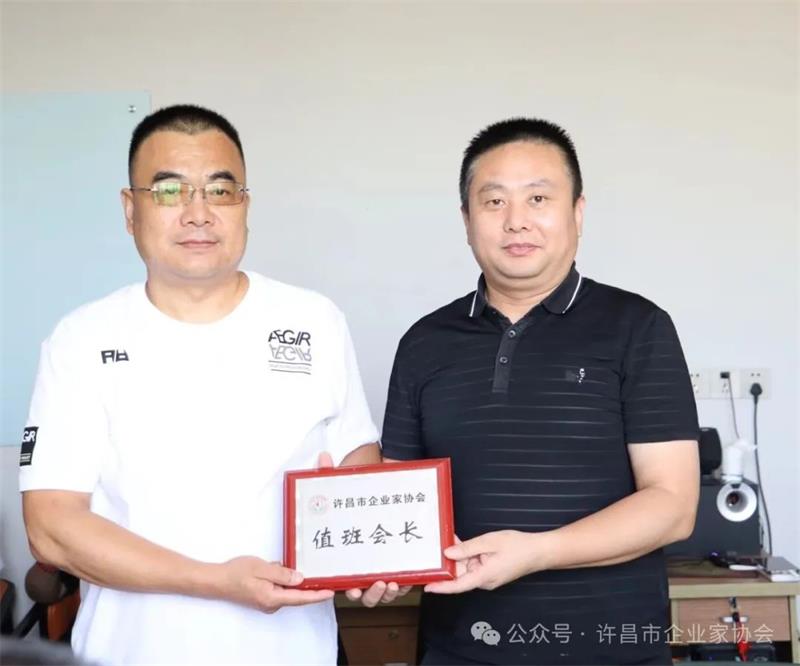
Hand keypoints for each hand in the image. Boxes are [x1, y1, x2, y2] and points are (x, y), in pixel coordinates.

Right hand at [213, 556, 333, 612]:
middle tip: (309, 570)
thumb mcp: (261, 568)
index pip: (300, 598)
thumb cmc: (237, 573)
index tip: (331, 592)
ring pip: (286, 589)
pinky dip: (279, 577)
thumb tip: (300, 579)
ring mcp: (267, 602)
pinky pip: (278, 587)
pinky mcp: (263, 597)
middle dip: (301, 581)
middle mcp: (272, 604)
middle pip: (295, 594)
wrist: (217, 580)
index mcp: (272, 598)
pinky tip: (272, 567)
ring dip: (287, 577)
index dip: (317, 595)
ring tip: (277, 564)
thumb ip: (282, 574)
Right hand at [315, 452, 412, 606]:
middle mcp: (365, 568)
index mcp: (350, 557)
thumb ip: (332, 474)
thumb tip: (323, 457)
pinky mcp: (402, 567)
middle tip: (379, 582)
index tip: (353, 588)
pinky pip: (403, 585)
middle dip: (372, 594)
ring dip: (388, 594)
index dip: (350, 589)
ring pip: (384, 594)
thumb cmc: (362, 497)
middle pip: (366, 594)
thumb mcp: (347, 486)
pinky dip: (406, 586)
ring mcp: (384, 569)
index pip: (347, 581)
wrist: (384, 495)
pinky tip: (408, 579)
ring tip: (393, 582)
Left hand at [424, 530, 545, 593]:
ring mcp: (487, 576)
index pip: (458, 585)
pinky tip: (460, 542)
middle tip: (432, 547)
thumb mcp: (490, 542)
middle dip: (447, 561)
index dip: (441, 587)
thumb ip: (468, 548)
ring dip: (457, 555)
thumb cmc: (518, 547)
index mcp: (484, 577)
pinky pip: (474, 564)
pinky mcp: (490, 571)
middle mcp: (484, 580)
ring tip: (447, 539)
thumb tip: (448, 553)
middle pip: (460, 574)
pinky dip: (466, 554)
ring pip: (466, 567)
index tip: (427, 586)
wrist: (539, 551)